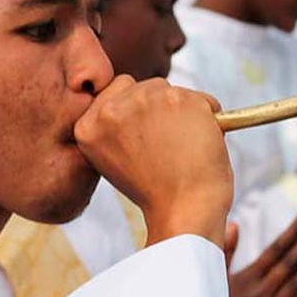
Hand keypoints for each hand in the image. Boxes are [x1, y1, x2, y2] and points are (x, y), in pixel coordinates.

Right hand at [75, 76, 233, 247]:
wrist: (184, 210)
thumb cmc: (155, 192)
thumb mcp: (116, 158)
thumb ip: (116, 126)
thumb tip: (138, 97)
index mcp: (87, 126)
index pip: (116, 90)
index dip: (137, 110)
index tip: (147, 135)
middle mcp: (111, 109)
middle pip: (144, 86)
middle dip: (159, 108)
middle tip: (167, 146)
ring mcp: (145, 100)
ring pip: (171, 90)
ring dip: (183, 112)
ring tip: (183, 148)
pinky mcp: (179, 98)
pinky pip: (202, 99)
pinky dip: (209, 118)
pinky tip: (201, 144)